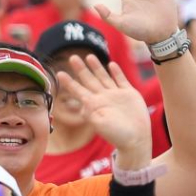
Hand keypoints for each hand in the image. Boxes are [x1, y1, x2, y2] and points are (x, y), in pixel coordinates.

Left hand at [57, 54, 151, 168]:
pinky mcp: (129, 94)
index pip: (78, 91)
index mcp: (94, 105)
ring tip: (89, 56)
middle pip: (89, 80)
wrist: (136, 139)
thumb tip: (83, 102)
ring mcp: (116, 95)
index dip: (69, 82)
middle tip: (72, 57)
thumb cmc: (116, 135)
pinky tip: (111, 64)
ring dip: (96, 67)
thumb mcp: (100, 123)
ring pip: (104, 77)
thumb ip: (91, 111)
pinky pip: (121, 80)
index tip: (59, 73)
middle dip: (81, 69)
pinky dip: (116, 72)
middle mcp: (103, 98)